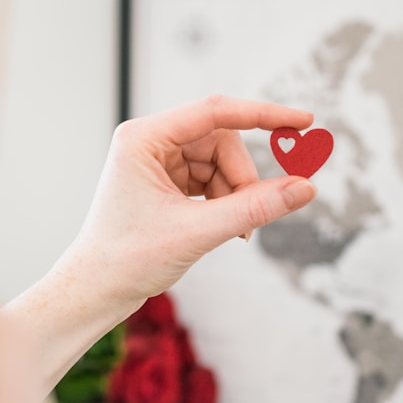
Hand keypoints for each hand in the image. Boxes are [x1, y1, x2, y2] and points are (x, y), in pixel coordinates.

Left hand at [69, 94, 316, 300]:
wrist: (96, 290)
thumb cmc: (128, 259)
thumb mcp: (198, 232)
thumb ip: (254, 207)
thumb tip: (305, 187)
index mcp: (143, 138)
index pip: (215, 112)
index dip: (264, 114)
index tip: (303, 120)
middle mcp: (148, 142)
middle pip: (221, 141)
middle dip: (242, 178)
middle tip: (251, 217)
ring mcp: (156, 161)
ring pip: (219, 161)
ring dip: (236, 193)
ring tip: (235, 231)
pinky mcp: (164, 180)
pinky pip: (210, 178)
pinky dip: (225, 201)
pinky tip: (227, 228)